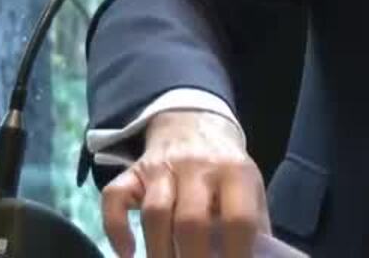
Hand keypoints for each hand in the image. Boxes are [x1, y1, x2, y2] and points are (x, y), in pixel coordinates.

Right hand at [101, 109, 267, 257]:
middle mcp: (197, 167)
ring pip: (154, 211)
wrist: (194, 123)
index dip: (237, 254)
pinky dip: (116, 228)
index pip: (239, 218)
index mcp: (234, 172)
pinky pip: (114, 197)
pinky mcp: (132, 171)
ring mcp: (161, 167)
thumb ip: (253, 224)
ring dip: (158, 252)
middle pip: (191, 220)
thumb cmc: (225, 168)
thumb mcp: (249, 187)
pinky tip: (126, 252)